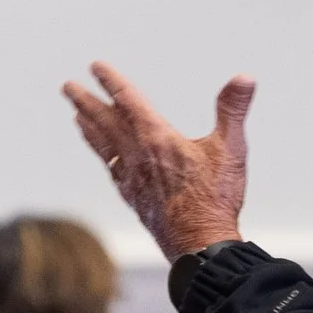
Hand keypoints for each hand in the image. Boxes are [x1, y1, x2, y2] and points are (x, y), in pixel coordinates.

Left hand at [62, 62, 255, 260]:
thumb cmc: (215, 199)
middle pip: (105, 122)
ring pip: (104, 146)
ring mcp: (132, 179)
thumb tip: (245, 77)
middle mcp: (137, 156)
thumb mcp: (230, 149)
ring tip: (76, 116)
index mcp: (156, 139)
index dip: (111, 82)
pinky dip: (103, 155)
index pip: (128, 101)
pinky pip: (111, 169)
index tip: (95, 67)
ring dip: (89, 128)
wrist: (199, 245)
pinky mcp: (134, 198)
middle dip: (86, 102)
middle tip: (67, 87)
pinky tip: (103, 156)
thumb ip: (233, 110)